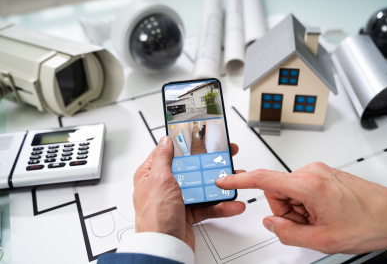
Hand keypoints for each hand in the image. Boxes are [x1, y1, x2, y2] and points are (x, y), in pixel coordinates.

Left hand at [133, 136, 245, 250]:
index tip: (201, 140)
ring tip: (234, 180)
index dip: (185, 145)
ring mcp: (177, 200)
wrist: (164, 248)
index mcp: (151, 174)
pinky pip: (207, 205)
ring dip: (219, 185)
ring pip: (201, 187)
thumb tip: (165, 140)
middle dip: (209, 164)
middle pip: (190, 169)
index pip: (169, 153)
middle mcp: (164, 186)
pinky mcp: (187, 213)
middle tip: (224, 157)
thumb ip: (163, 158)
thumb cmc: (154, 217)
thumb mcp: (159, 179)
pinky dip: (220, 206)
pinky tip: (231, 203)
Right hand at [215, 162, 386, 253]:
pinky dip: (306, 203)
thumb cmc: (368, 223)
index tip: (224, 180)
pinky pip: (302, 189)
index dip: (239, 180)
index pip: (262, 179)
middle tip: (309, 224)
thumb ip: (288, 233)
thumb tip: (271, 223)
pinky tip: (325, 213)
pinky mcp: (323, 174)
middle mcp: (310, 171)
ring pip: (289, 192)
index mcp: (307, 184)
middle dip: (286, 211)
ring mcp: (318, 171)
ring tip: (322, 220)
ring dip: (299, 209)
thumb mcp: (322, 240)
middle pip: (276, 191)